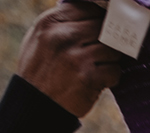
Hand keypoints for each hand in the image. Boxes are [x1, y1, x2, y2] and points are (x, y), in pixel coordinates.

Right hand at [18, 3, 122, 117]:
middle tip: (102, 52)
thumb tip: (92, 11)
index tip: (102, 29)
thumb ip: (61, 22)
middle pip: (103, 28)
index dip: (98, 19)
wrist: (34, 106)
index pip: (88, 8)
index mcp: (50, 22)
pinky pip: (115, 71)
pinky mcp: (88, 77)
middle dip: (108, 40)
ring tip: (97, 68)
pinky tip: (97, 82)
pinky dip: (111, 78)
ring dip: (111, 60)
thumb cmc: (39, 70)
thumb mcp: (39, 38)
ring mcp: (76, 57)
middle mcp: (63, 36)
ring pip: (113, 49)